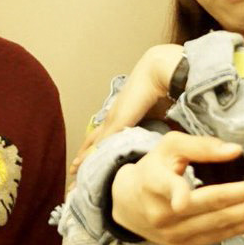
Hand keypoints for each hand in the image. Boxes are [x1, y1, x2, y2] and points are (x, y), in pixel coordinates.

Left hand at [70, 44, 183, 173]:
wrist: (159, 72)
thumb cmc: (164, 88)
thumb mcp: (161, 115)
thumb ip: (162, 129)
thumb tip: (172, 143)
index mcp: (122, 115)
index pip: (103, 135)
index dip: (94, 149)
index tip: (86, 162)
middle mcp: (113, 117)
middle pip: (91, 141)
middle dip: (83, 157)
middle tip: (72, 172)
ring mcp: (113, 119)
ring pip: (92, 144)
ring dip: (82, 160)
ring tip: (72, 172)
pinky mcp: (117, 122)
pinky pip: (100, 143)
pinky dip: (90, 156)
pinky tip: (80, 166)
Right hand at [110, 132, 243, 244]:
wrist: (128, 203)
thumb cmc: (154, 169)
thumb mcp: (170, 148)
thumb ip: (201, 146)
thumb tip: (235, 150)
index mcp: (153, 183)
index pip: (168, 188)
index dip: (177, 194)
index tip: (182, 201)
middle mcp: (160, 213)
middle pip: (208, 206)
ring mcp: (170, 234)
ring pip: (215, 224)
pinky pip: (212, 239)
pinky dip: (234, 230)